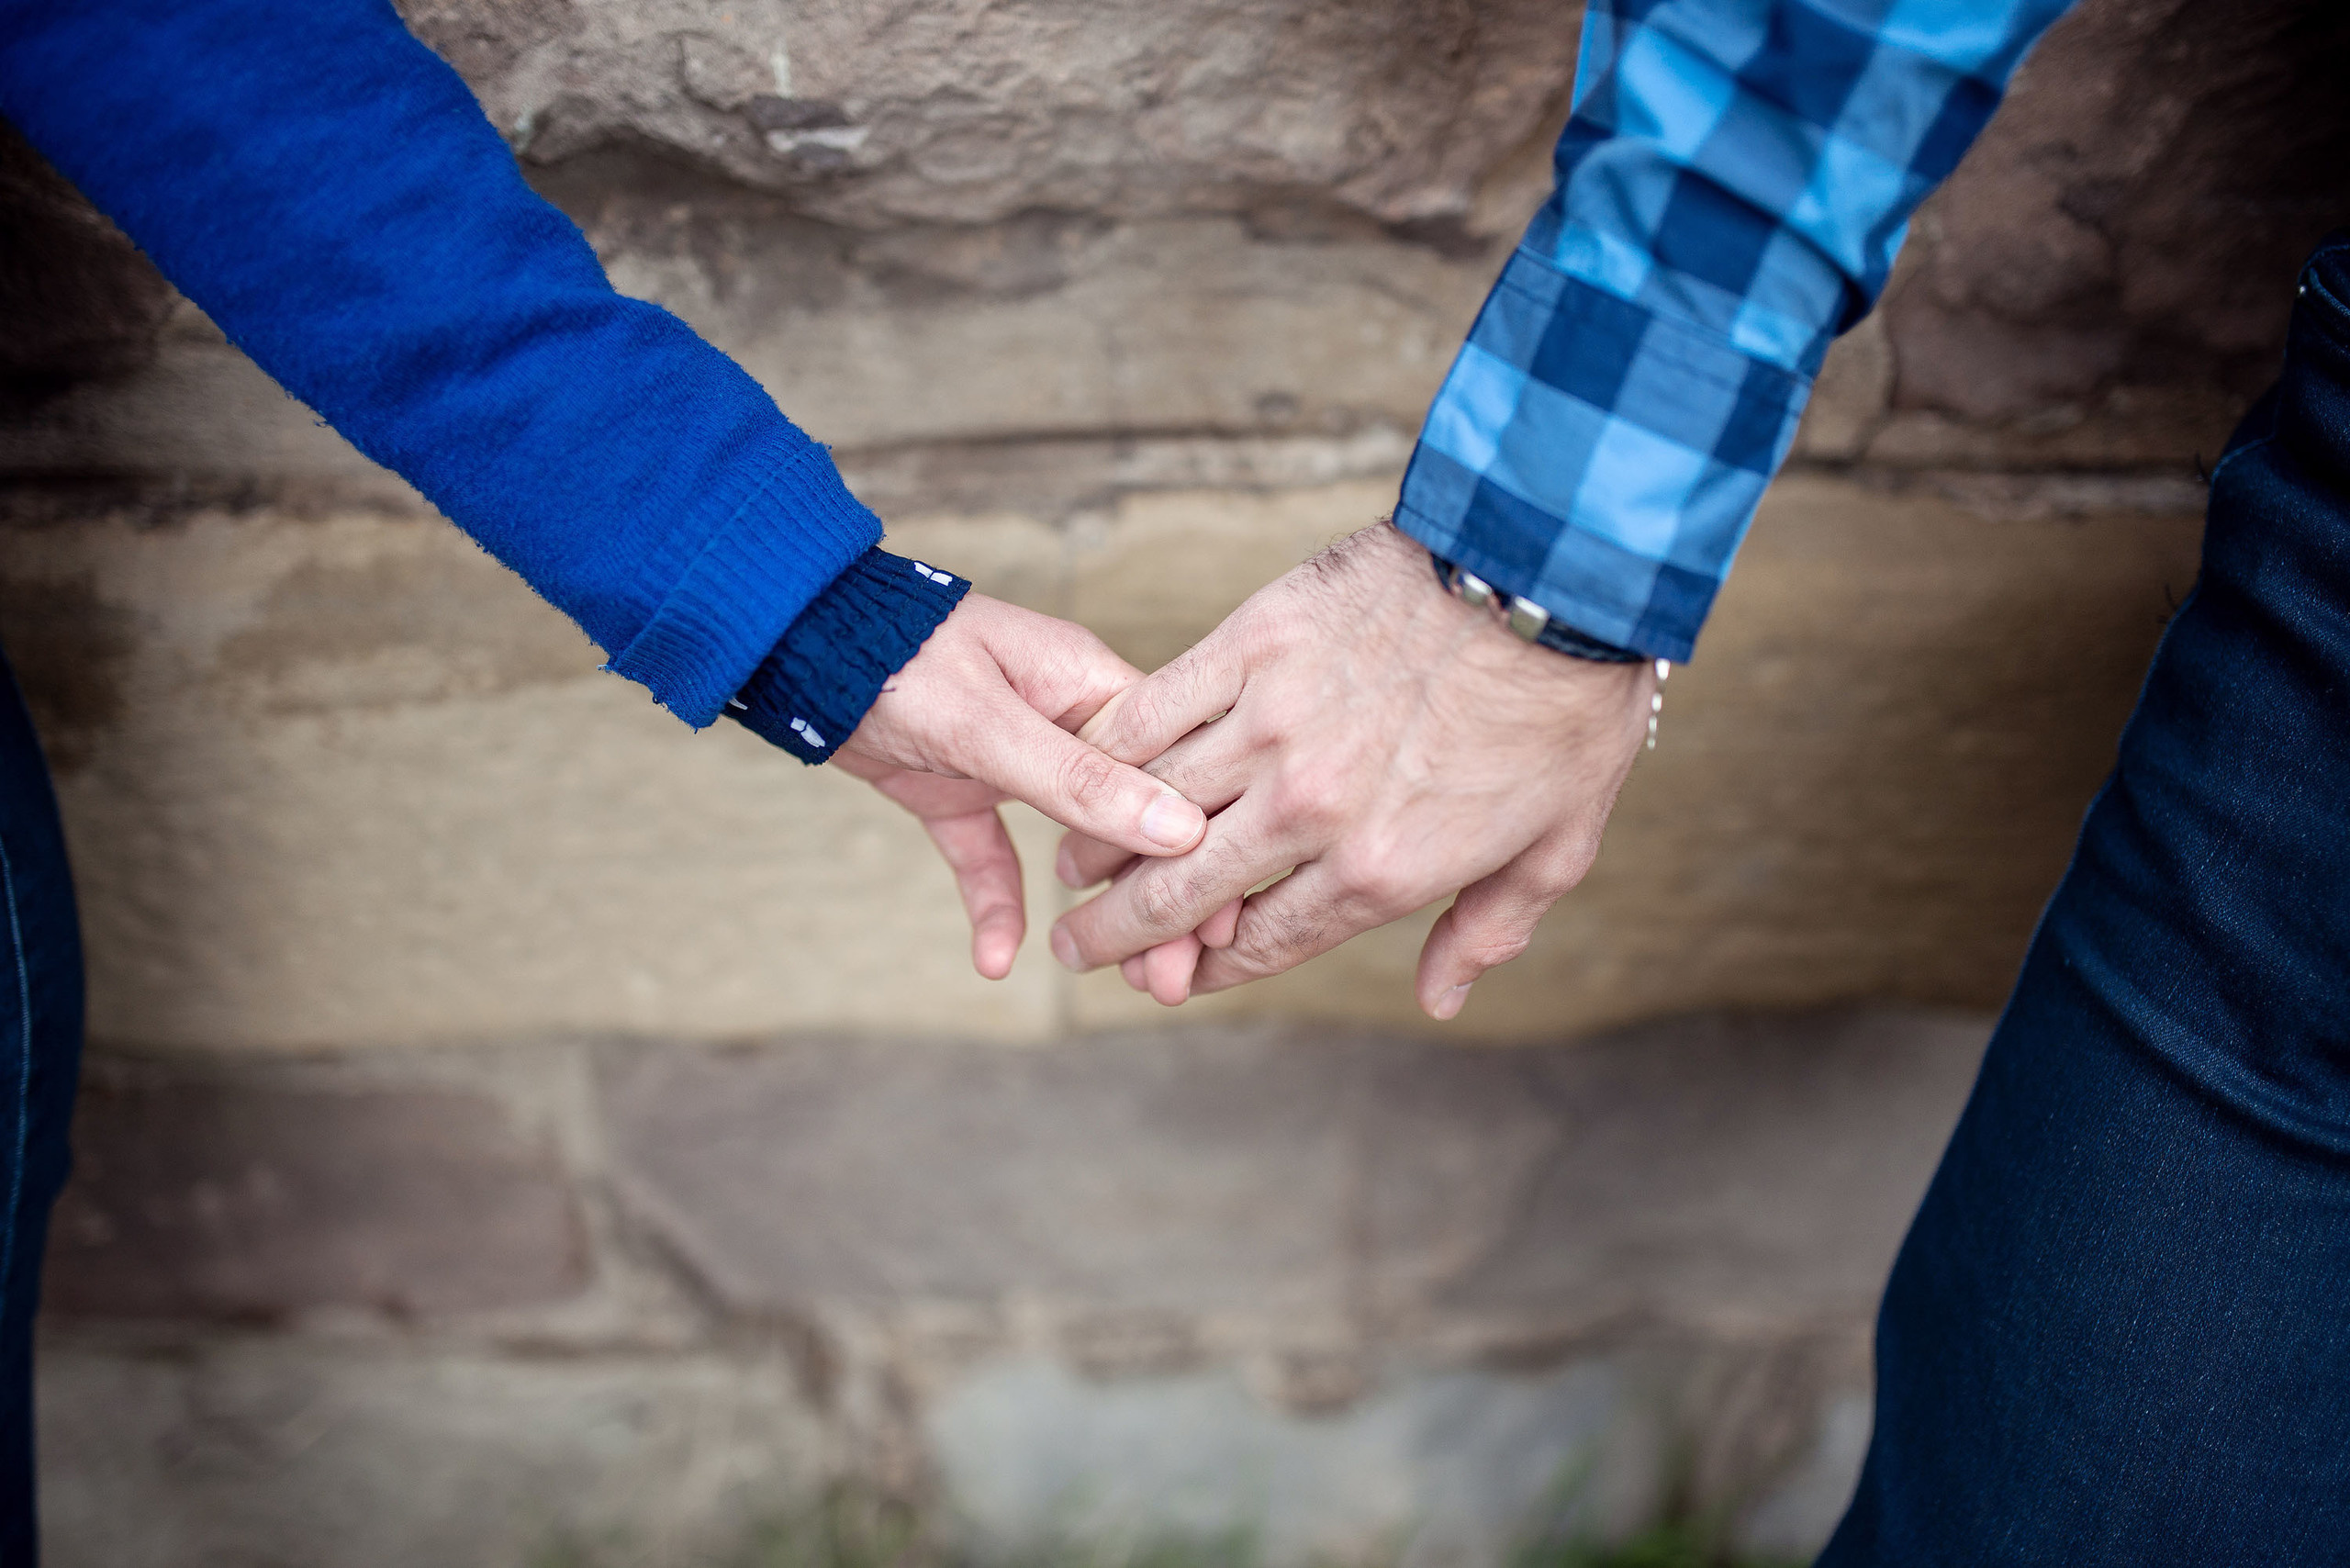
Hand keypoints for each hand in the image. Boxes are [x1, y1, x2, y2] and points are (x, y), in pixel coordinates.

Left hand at [832, 592, 1207, 980]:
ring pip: (1077, 848)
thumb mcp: (987, 723)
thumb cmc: (891, 656)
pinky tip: (995, 959)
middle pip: (1134, 820)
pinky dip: (998, 904)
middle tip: (1175, 981)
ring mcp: (1013, 757)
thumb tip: (1178, 828)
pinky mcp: (959, 788)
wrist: (790, 642)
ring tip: (1133, 984)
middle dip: (1158, 900)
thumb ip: (1078, 780)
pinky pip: (993, 855)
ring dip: (1101, 914)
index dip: (1202, 847)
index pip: (1173, 772)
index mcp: (1091, 685)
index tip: (1225, 917)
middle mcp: (1065, 721)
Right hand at [1049, 522, 1653, 1016]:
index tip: (1170, 981)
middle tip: (1076, 947)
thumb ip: (1486, 928)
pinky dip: (1112, 749)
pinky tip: (1087, 769)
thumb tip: (1439, 999)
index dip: (1206, 971)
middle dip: (1117, 933)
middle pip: (1182, 890)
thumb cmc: (1564, 709)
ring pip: (1152, 804)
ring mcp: (1275, 723)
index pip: (1264, 943)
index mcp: (1380, 869)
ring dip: (1097, 845)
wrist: (1550, 571)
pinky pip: (1157, 710)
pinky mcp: (1255, 643)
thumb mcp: (1554, 845)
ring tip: (1071, 868)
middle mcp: (1311, 809)